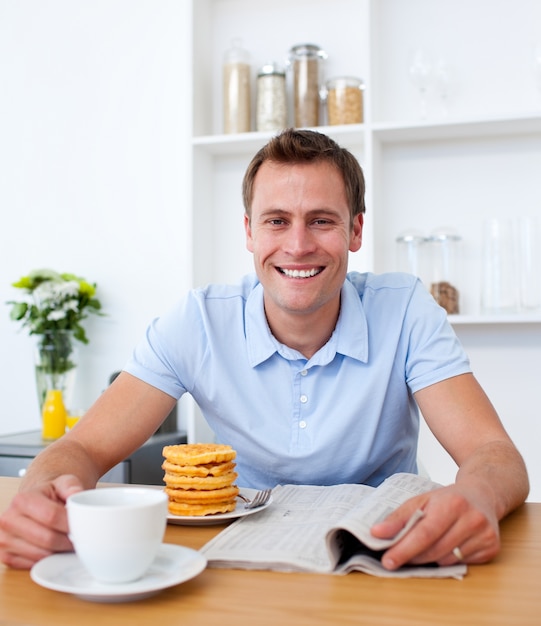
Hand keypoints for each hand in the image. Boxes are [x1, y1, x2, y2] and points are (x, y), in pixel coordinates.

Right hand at [0, 475, 82, 568]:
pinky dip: (47, 561)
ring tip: (68, 543)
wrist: (34, 504)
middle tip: (79, 539)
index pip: (51, 516)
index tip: (83, 527)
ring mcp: (3, 540)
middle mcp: (8, 520)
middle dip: (67, 541)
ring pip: (41, 555)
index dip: (70, 524)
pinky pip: (32, 565)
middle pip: (47, 539)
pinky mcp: (4, 556)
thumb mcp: (63, 483)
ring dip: (59, 552)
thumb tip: (76, 493)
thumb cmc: (51, 494)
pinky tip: (55, 550)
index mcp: (22, 499)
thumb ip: (71, 485)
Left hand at [370, 485, 499, 569]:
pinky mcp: (492, 548)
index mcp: (453, 503)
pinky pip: (461, 564)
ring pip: (447, 560)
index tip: (388, 560)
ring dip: (428, 560)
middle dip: (412, 557)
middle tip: (395, 559)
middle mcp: (472, 519)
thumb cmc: (448, 498)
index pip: (424, 533)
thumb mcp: (422, 500)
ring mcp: (485, 535)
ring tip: (419, 551)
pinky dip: (446, 560)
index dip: (404, 549)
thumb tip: (377, 533)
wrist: (482, 494)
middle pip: (435, 549)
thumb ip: (399, 517)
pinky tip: (443, 549)